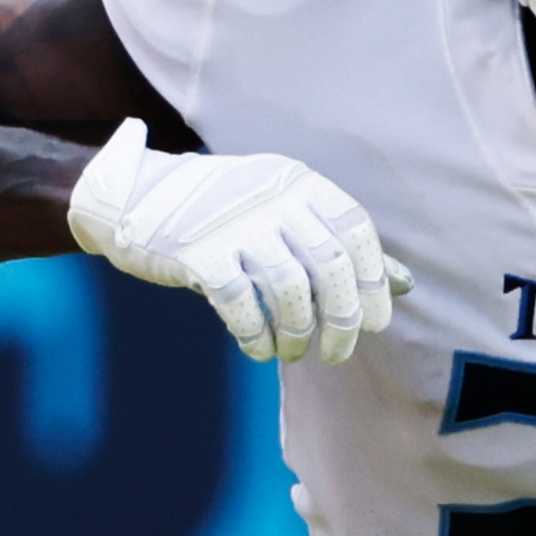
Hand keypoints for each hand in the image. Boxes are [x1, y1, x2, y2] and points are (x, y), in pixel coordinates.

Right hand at [66, 118, 407, 363]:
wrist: (131, 196)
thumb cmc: (221, 212)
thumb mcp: (282, 213)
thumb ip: (339, 243)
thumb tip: (404, 284)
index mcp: (297, 183)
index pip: (355, 231)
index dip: (373, 282)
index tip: (375, 322)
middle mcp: (271, 196)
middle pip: (328, 264)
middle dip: (342, 319)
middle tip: (338, 353)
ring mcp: (232, 222)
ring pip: (288, 289)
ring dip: (297, 333)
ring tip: (292, 351)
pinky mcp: (196, 252)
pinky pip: (239, 304)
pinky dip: (255, 335)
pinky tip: (258, 348)